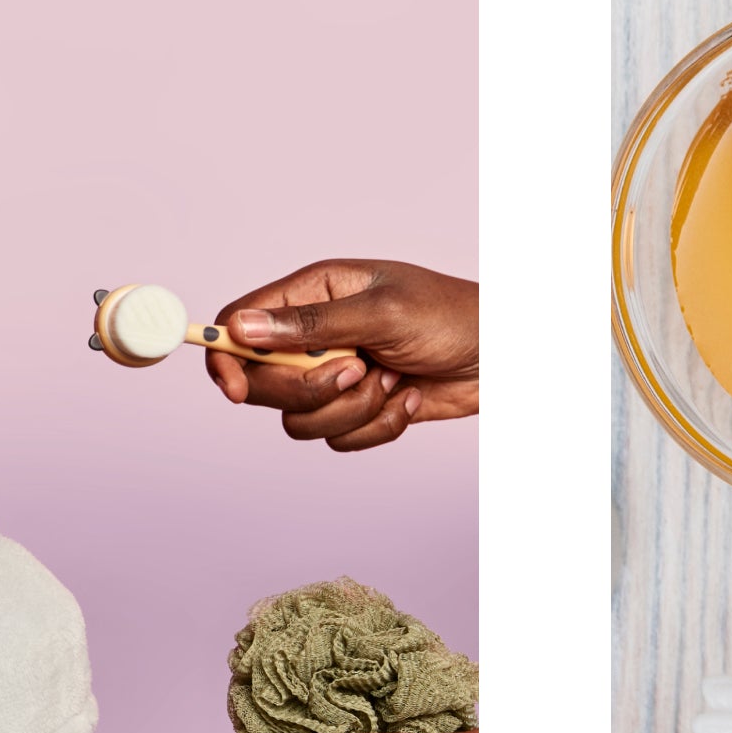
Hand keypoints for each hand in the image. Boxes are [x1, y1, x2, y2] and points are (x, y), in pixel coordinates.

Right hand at [206, 259, 476, 451]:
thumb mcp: (382, 312)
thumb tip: (241, 328)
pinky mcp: (359, 408)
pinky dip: (376, 427)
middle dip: (311, 389)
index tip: (236, 390)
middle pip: (264, 382)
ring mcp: (336, 374)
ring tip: (393, 380)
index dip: (226, 358)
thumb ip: (310, 326)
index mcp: (313, 293)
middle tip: (357, 370)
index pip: (241, 323)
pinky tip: (408, 396)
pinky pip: (338, 439)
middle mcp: (316, 334)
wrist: (505, 357)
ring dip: (352, 410)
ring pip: (300, 419)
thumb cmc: (452, 317)